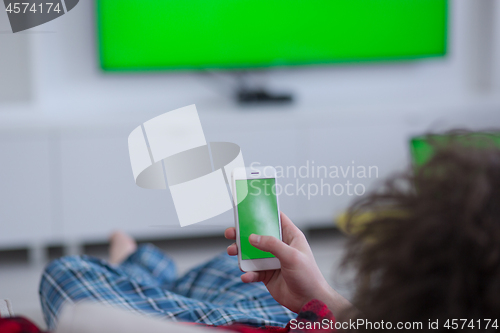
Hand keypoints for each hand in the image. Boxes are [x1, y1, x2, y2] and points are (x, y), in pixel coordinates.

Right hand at [225, 212, 350, 314]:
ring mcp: (272, 261)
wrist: (309, 301)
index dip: (263, 213)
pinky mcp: (267, 275)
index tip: (248, 209)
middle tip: (231, 233)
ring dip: (240, 253)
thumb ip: (272, 245)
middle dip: (243, 234)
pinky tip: (246, 276)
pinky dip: (248, 273)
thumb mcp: (291, 256)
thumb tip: (252, 237)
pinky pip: (253, 271)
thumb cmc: (308, 276)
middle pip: (258, 235)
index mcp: (290, 236)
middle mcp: (280, 246)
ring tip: (231, 252)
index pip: (276, 219)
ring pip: (251, 253)